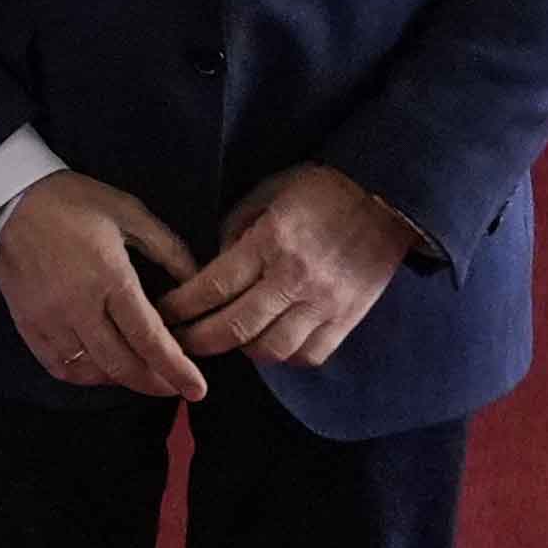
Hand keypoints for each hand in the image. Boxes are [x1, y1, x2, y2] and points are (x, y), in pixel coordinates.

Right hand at [0, 170, 210, 403]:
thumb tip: (198, 279)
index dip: (177, 368)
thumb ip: (168, 247)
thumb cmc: (71, 201)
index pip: (149, 337)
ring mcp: (49, 318)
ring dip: (121, 380)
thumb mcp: (128, 211)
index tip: (198, 388)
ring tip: (141, 374)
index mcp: (109, 277)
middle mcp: (78, 306)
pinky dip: (85, 376)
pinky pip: (59, 366)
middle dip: (155, 382)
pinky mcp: (27, 323)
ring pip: (91, 371)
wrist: (5, 198)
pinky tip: (100, 370)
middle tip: (175, 386)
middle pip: (122, 363)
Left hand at [158, 165, 421, 369]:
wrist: (387, 197)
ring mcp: (325, 302)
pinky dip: (284, 357)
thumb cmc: (318, 191)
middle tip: (178, 341)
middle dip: (197, 340)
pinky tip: (269, 343)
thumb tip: (209, 272)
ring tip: (226, 340)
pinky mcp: (349, 318)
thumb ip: (234, 233)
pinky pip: (309, 355)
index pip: (214, 287)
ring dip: (241, 350)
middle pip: (235, 327)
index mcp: (271, 241)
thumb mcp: (267, 195)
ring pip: (271, 349)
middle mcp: (296, 277)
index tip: (161, 313)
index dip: (181, 307)